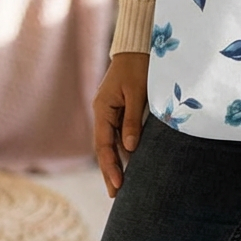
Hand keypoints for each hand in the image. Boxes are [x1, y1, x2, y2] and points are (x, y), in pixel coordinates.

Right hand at [92, 51, 148, 197]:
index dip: (110, 166)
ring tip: (121, 184)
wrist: (137, 46)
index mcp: (102, 108)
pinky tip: (129, 160)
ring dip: (116, 161)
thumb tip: (129, 149)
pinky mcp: (118, 107)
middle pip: (104, 147)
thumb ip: (132, 120)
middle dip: (110, 170)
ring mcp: (109, 110)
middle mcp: (102, 111)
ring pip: (110, 141)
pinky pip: (118, 132)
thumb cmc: (138, 66)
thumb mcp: (138, 93)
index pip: (103, 144)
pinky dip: (122, 147)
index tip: (118, 184)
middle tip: (116, 194)